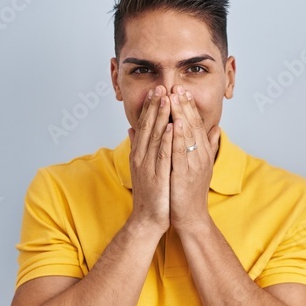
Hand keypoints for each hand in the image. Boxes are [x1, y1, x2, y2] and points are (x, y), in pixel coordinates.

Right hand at [128, 86, 171, 235]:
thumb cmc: (150, 194)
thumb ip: (138, 147)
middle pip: (148, 126)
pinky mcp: (157, 176)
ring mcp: (148, 166)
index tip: (158, 89)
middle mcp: (142, 157)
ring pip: (155, 137)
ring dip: (161, 117)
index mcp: (140, 153)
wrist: (147, 219)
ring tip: (167, 99)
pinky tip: (173, 127)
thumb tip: (133, 129)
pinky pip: (163, 155)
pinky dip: (168, 140)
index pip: (146, 125)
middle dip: (155, 105)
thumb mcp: (142, 167)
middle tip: (161, 85)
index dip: (151, 107)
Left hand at [168, 85, 220, 232]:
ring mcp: (194, 164)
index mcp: (203, 152)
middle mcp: (201, 155)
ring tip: (172, 98)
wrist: (191, 216)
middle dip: (184, 105)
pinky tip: (173, 124)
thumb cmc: (191, 192)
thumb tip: (216, 129)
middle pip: (193, 125)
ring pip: (188, 135)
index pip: (196, 124)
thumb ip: (209, 146)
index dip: (189, 107)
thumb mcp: (202, 165)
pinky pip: (181, 152)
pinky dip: (177, 137)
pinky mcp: (186, 174)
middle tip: (177, 86)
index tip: (181, 90)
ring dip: (180, 115)